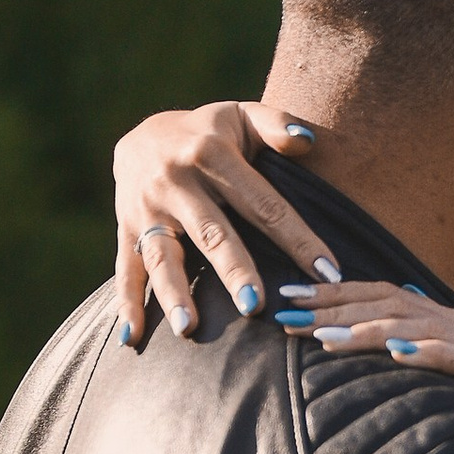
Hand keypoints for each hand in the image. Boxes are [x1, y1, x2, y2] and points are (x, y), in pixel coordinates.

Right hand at [115, 101, 334, 342]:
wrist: (143, 131)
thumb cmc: (211, 132)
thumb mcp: (242, 116)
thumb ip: (277, 125)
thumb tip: (308, 141)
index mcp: (212, 154)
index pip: (264, 204)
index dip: (297, 239)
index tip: (328, 273)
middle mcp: (176, 181)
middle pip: (212, 232)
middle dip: (233, 270)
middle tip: (254, 305)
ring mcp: (146, 208)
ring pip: (163, 255)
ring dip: (174, 293)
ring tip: (189, 329)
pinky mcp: (125, 228)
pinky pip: (126, 268)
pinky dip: (127, 303)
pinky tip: (132, 337)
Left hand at [277, 281, 453, 453]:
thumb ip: (425, 362)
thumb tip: (380, 353)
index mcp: (451, 322)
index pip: (383, 297)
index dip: (335, 294)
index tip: (289, 299)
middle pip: (391, 302)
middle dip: (335, 305)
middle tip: (288, 311)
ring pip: (419, 325)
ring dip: (369, 329)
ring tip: (326, 337)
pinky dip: (431, 353)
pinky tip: (400, 354)